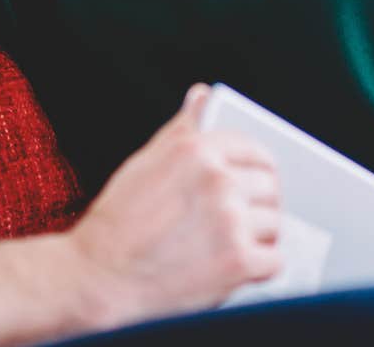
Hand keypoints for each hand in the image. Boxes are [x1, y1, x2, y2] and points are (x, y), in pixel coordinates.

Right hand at [64, 85, 281, 326]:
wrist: (99, 279)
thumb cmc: (118, 222)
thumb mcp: (145, 161)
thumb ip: (183, 128)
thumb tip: (203, 95)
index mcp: (197, 151)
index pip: (254, 150)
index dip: (255, 169)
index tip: (251, 182)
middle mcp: (218, 181)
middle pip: (269, 186)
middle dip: (256, 204)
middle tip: (235, 220)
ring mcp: (230, 222)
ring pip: (274, 223)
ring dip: (257, 237)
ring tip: (226, 245)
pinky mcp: (238, 262)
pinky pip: (275, 260)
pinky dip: (259, 268)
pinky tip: (232, 266)